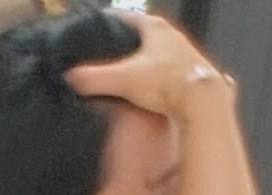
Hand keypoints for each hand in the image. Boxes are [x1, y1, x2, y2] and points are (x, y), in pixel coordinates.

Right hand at [69, 11, 226, 113]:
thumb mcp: (123, 80)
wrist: (201, 101)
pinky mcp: (192, 72)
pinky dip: (159, 75)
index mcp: (154, 29)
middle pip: (145, 33)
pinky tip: (153, 88)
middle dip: (129, 42)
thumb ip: (94, 78)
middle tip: (114, 53)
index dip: (112, 21)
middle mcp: (172, 36)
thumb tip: (70, 77)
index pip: (128, 17)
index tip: (101, 25)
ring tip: (132, 71)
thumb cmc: (168, 84)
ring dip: (146, 58)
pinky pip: (171, 68)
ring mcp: (185, 53)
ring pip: (160, 50)